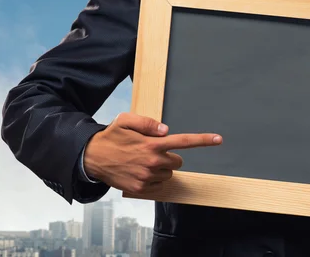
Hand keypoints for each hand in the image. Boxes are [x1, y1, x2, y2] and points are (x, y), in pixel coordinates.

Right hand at [83, 112, 221, 193]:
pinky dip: (152, 178)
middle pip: (178, 161)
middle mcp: (152, 162)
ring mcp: (147, 177)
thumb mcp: (127, 120)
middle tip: (151, 151)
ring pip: (168, 172)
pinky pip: (158, 184)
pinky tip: (137, 170)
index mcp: (152, 144)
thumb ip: (148, 123)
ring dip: (160, 167)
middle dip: (169, 156)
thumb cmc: (112, 136)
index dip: (203, 140)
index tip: (219, 139)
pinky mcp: (141, 188)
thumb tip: (166, 130)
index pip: (183, 141)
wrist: (91, 158)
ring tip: (140, 160)